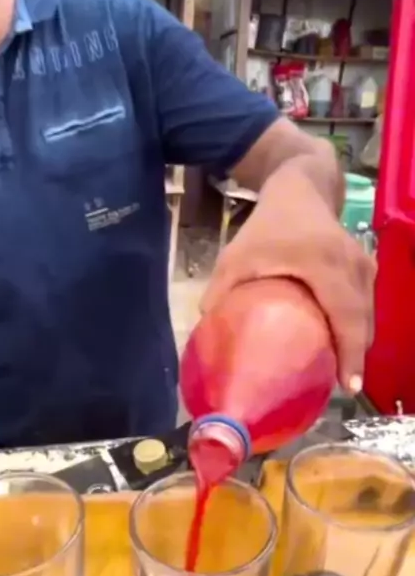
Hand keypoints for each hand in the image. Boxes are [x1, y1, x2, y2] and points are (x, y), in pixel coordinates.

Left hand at [201, 189, 375, 391]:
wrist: (301, 187)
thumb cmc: (267, 225)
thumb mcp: (237, 254)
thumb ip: (221, 291)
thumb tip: (207, 331)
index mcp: (325, 264)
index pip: (345, 315)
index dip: (349, 352)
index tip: (347, 385)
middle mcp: (353, 266)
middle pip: (363, 321)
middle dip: (355, 357)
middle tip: (342, 388)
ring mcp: (365, 265)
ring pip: (369, 314)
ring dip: (358, 344)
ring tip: (343, 374)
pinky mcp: (367, 267)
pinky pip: (368, 304)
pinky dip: (359, 327)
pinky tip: (344, 346)